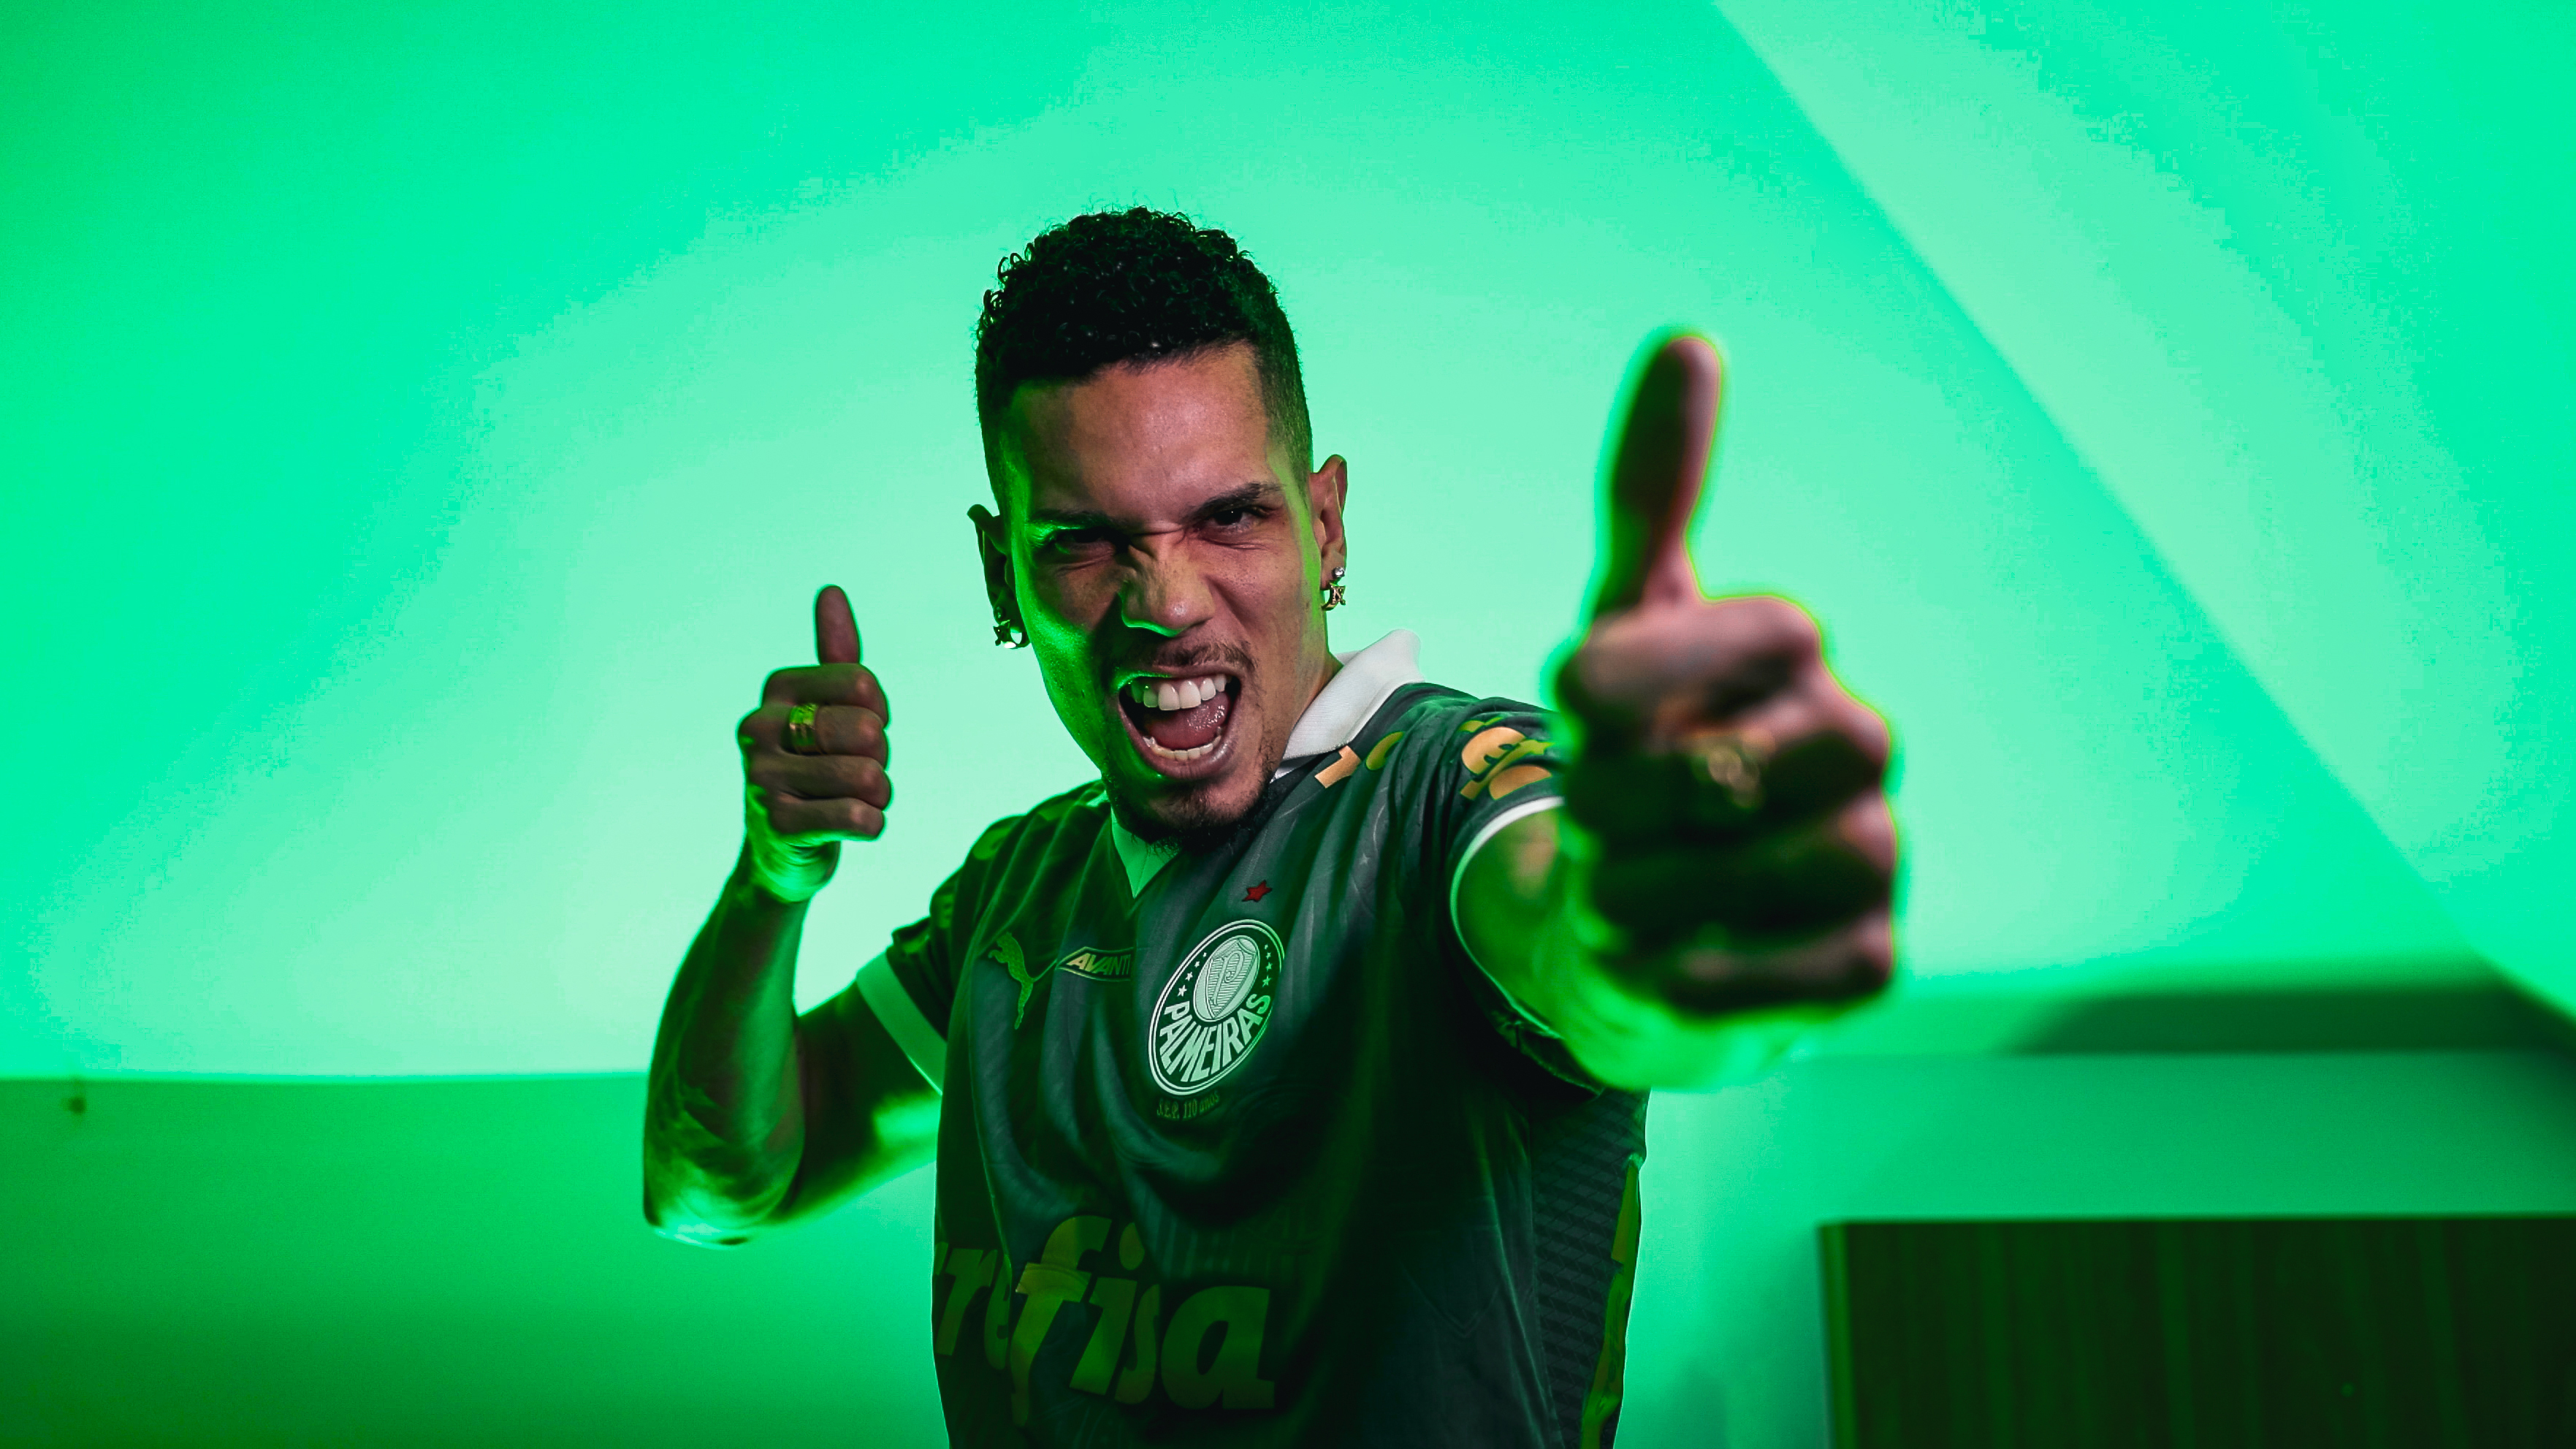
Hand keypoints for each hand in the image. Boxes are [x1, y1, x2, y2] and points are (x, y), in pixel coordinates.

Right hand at [737, 585, 892, 902]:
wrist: (780, 850)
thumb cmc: (814, 768)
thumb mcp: (826, 707)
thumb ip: (836, 654)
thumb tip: (831, 590)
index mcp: (776, 688)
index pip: (864, 683)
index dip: (879, 714)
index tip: (856, 734)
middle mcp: (758, 727)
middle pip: (868, 731)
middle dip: (880, 759)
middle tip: (854, 773)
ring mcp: (761, 777)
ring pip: (868, 777)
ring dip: (878, 796)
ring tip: (851, 801)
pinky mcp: (776, 826)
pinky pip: (860, 819)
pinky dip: (872, 826)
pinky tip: (850, 826)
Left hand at [1556, 335, 1894, 1015]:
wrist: (1645, 922)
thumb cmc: (1633, 755)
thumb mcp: (1621, 624)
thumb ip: (1651, 497)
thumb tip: (1688, 339)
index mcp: (1797, 651)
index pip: (1728, 634)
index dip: (1624, 678)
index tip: (1573, 704)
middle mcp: (1860, 742)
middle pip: (1714, 779)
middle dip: (1617, 807)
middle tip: (1597, 817)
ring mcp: (1877, 856)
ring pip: (1727, 884)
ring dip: (1634, 896)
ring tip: (1626, 888)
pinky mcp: (1871, 964)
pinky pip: (1760, 979)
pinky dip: (1679, 973)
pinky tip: (1666, 956)